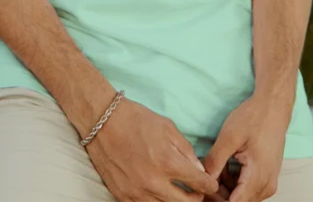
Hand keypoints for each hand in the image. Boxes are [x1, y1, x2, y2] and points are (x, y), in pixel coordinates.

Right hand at [86, 97, 219, 200]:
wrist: (102, 120)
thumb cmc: (135, 119)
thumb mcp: (167, 126)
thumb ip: (186, 150)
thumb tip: (198, 169)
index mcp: (167, 162)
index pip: (199, 183)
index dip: (209, 184)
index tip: (210, 183)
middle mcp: (153, 182)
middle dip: (196, 197)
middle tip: (197, 191)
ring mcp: (137, 192)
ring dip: (176, 201)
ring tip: (178, 193)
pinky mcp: (122, 196)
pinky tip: (158, 192)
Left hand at [201, 93, 289, 201]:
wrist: (273, 107)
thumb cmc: (253, 118)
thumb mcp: (229, 137)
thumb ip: (215, 162)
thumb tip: (202, 179)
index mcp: (258, 178)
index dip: (215, 198)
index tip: (202, 188)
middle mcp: (266, 186)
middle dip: (218, 194)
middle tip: (204, 175)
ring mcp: (268, 183)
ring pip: (242, 197)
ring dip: (225, 188)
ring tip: (214, 167)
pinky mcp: (266, 177)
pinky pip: (247, 189)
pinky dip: (233, 182)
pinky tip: (224, 166)